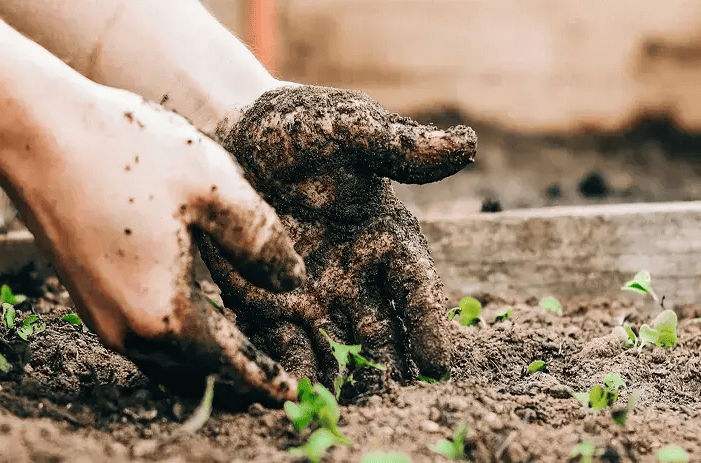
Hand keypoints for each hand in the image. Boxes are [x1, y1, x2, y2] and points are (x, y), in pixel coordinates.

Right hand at [0, 83, 307, 404]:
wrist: (35, 133)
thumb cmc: (126, 152)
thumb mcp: (214, 187)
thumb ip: (260, 241)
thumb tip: (291, 281)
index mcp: (164, 314)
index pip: (226, 366)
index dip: (262, 378)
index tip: (291, 389)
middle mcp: (127, 329)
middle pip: (193, 374)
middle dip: (235, 381)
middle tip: (271, 382)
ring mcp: (99, 314)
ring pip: (163, 361)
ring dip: (203, 363)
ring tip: (240, 357)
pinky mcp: (85, 292)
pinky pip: (141, 339)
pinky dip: (176, 343)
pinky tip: (195, 319)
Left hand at [200, 84, 476, 394]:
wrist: (232, 133)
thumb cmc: (300, 127)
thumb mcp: (348, 128)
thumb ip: (398, 146)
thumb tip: (467, 143)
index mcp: (387, 235)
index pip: (415, 287)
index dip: (426, 324)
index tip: (436, 363)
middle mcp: (356, 274)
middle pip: (381, 331)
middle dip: (389, 366)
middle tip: (396, 401)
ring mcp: (313, 293)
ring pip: (337, 346)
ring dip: (344, 377)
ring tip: (349, 408)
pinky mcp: (267, 302)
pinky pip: (283, 343)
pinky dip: (292, 368)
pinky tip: (295, 392)